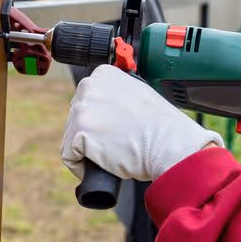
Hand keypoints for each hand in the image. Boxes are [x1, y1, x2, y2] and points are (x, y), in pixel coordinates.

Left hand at [62, 65, 222, 180]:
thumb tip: (105, 111)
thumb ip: (116, 97)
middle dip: (90, 134)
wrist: (170, 145)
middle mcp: (89, 86)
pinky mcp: (78, 132)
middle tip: (114, 145)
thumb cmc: (162, 127)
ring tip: (112, 156)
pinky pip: (70, 157)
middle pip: (77, 117)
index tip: (113, 131)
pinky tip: (102, 167)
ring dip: (87, 151)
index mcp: (104, 74)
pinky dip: (82, 167)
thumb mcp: (138, 96)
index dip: (99, 120)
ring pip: (72, 136)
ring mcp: (82, 109)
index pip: (88, 100)